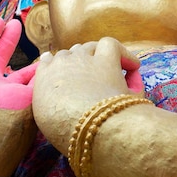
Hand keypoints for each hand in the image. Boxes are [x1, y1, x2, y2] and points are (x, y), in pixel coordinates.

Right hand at [32, 37, 142, 151]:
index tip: (67, 73)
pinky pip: (112, 45)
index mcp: (44, 78)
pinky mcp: (105, 58)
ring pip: (89, 47)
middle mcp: (62, 63)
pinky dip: (124, 55)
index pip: (49, 61)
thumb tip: (62, 99)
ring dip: (98, 56)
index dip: (60, 66)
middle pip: (70, 54)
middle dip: (79, 61)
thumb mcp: (46, 120)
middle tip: (91, 77)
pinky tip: (132, 67)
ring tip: (110, 72)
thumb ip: (51, 103)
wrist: (86, 126)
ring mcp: (83, 58)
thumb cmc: (66, 131)